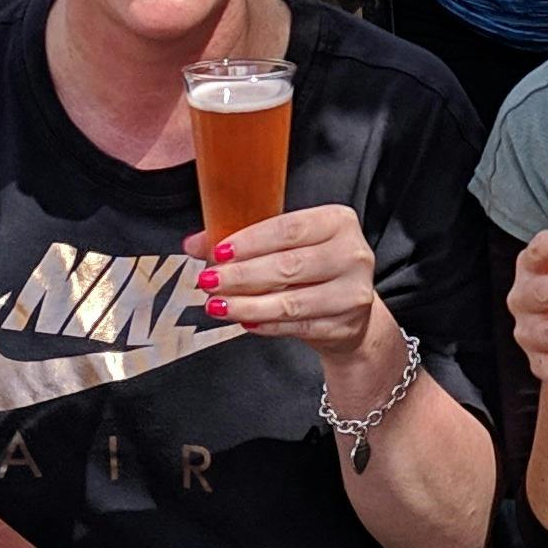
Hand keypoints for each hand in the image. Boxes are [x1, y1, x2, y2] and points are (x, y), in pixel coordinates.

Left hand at [191, 203, 390, 367]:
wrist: (350, 308)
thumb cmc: (314, 267)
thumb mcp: (287, 244)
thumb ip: (244, 241)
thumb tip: (195, 244)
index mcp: (338, 221)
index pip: (289, 228)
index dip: (250, 241)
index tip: (218, 252)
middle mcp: (352, 254)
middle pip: (288, 265)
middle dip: (241, 275)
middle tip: (208, 281)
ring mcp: (351, 293)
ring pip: (290, 302)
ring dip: (247, 304)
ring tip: (217, 305)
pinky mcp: (344, 325)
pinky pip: (297, 327)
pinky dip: (266, 324)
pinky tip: (244, 320)